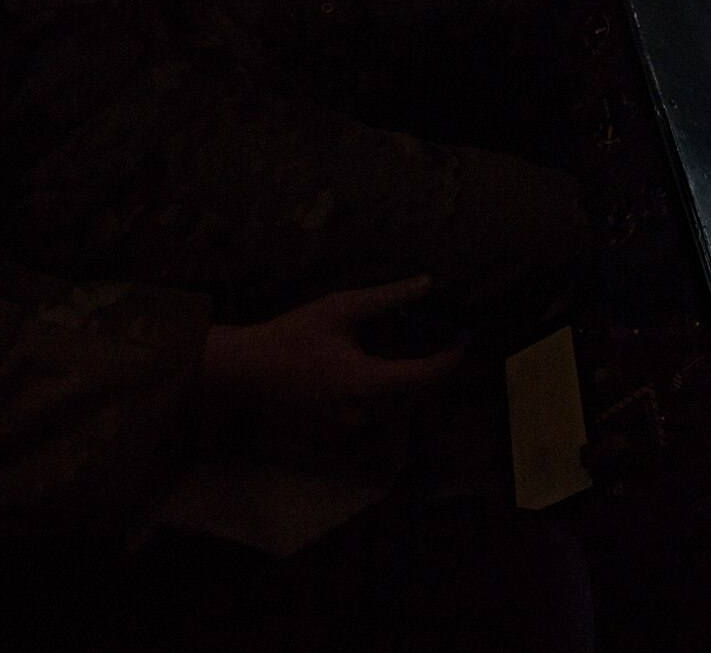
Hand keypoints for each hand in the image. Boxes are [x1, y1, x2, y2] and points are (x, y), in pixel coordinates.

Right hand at [201, 275, 466, 432]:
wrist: (245, 370)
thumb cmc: (291, 335)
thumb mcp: (340, 308)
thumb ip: (388, 297)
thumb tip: (426, 283)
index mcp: (366, 383)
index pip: (425, 375)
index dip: (450, 355)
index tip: (465, 335)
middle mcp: (363, 411)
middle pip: (417, 393)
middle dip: (435, 366)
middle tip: (444, 335)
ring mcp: (350, 423)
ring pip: (400, 404)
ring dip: (414, 378)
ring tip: (418, 345)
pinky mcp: (339, 426)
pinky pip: (380, 409)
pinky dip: (392, 388)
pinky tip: (386, 362)